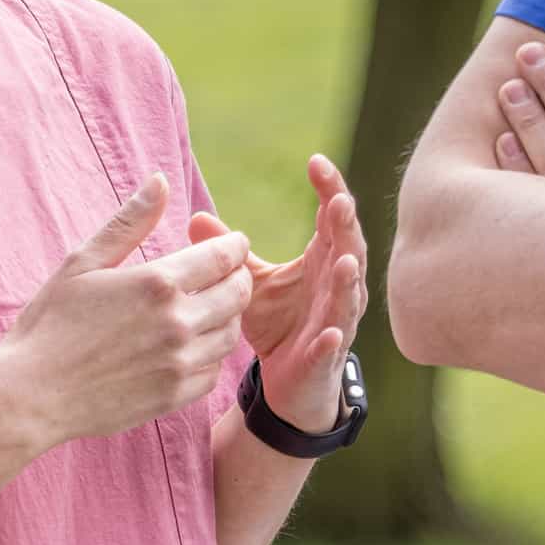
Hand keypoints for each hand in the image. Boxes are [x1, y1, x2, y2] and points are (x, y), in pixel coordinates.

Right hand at [0, 176, 252, 448]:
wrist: (31, 396)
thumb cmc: (49, 324)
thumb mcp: (82, 264)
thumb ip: (128, 223)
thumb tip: (160, 181)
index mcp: (157, 283)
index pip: (223, 257)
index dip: (235, 246)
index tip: (233, 243)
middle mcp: (177, 322)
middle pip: (237, 294)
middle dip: (238, 277)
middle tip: (228, 273)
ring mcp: (179, 363)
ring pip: (230, 334)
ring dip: (228, 316)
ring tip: (211, 307)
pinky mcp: (174, 396)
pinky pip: (214, 371)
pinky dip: (211, 355)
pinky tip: (192, 346)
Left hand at [191, 154, 366, 431]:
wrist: (289, 382)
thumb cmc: (278, 324)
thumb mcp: (251, 284)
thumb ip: (231, 255)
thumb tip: (196, 218)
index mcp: (322, 263)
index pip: (332, 219)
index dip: (329, 190)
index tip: (316, 162)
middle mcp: (336, 289)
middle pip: (348, 250)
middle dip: (345, 227)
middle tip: (338, 201)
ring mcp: (335, 323)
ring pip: (348, 298)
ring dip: (349, 281)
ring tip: (345, 260)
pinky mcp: (323, 358)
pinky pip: (332, 348)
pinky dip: (333, 340)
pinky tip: (330, 333)